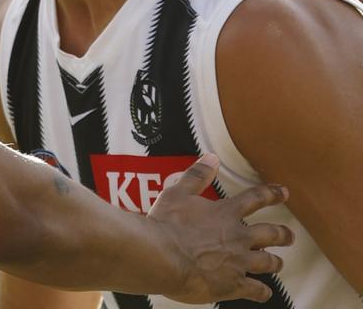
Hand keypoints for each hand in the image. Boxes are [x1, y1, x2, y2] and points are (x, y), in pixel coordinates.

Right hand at [147, 154, 293, 303]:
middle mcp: (238, 236)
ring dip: (275, 262)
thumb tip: (211, 158)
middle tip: (290, 235)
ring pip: (268, 262)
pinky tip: (264, 293)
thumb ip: (197, 176)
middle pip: (271, 233)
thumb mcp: (177, 193)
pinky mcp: (233, 284)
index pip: (255, 199)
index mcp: (225, 213)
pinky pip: (256, 290)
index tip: (283, 192)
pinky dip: (262, 292)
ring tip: (278, 262)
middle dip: (283, 234)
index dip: (271, 194)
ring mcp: (238, 261)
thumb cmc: (166, 224)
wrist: (161, 256)